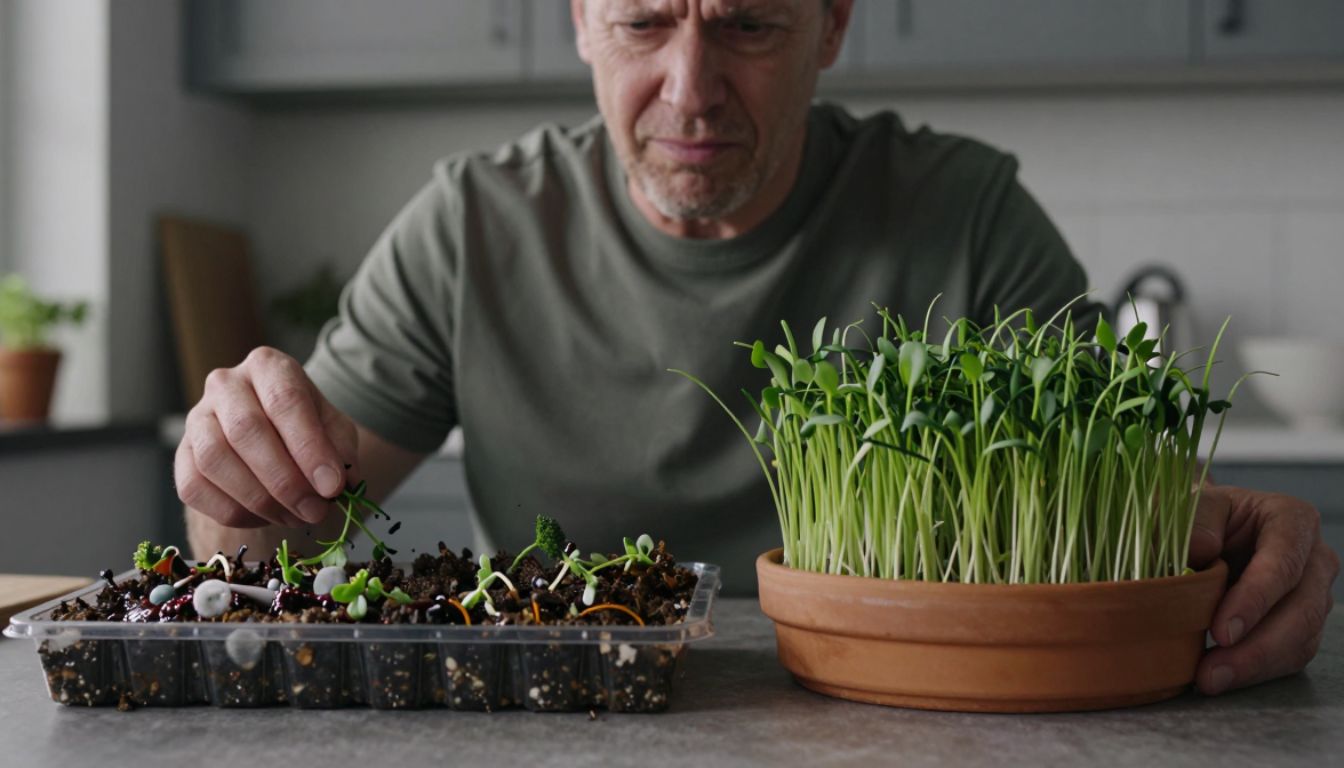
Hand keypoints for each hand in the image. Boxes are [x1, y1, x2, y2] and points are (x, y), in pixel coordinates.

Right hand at [175, 347, 358, 528]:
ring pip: (215, 460)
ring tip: (294, 516)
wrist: (270, 441)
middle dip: (285, 480)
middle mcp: (226, 384)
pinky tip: (263, 517)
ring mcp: (196, 418)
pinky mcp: (181, 454)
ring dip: (259, 499)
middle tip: (315, 511)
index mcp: (268, 366)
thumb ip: (340, 451)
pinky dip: (232, 511)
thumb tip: (338, 483)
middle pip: (246, 430)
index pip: (285, 401)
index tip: (332, 487)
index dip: (309, 448)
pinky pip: (194, 488)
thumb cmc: (305, 430)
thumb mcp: (334, 430)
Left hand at [1188, 484, 1339, 693]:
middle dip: (1256, 647)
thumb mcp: (1192, 503)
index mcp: (1291, 519)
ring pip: (1301, 639)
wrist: (1208, 531)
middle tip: (1212, 671)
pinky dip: (1258, 670)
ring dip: (1256, 665)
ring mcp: (1313, 594)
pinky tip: (1224, 677)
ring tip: (1210, 680)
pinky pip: (1291, 655)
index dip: (1256, 599)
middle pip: (1301, 609)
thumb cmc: (1201, 516)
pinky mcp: (1303, 624)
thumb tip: (1201, 549)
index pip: (1283, 562)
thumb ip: (1195, 519)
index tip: (1222, 630)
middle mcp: (1314, 558)